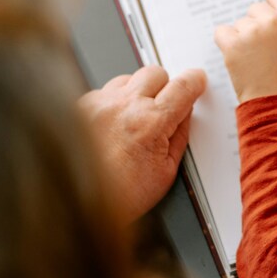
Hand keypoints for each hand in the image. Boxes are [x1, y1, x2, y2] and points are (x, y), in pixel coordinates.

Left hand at [79, 66, 206, 222]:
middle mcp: (123, 106)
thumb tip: (185, 113)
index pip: (182, 87)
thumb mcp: (166, 171)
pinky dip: (112, 103)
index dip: (194, 81)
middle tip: (163, 106)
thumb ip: (179, 135)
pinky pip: (104, 92)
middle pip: (155, 73)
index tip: (196, 80)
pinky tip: (113, 126)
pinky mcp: (81, 106)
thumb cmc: (121, 195)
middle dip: (164, 86)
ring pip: (128, 79)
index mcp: (150, 123)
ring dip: (136, 93)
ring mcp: (99, 103)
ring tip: (133, 120)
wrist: (80, 204)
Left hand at [214, 0, 276, 102]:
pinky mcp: (232, 44)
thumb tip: (271, 13)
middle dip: (255, 24)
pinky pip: (222, 32)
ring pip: (239, 24)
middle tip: (259, 46)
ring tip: (253, 59)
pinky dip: (226, 41)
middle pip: (254, 10)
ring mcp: (250, 31)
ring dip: (242, 36)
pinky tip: (236, 55)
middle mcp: (271, 21)